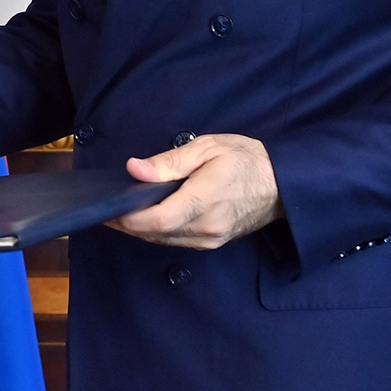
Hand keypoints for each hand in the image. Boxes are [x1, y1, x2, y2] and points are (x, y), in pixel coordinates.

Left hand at [109, 134, 283, 248]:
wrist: (283, 183)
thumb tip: (134, 169)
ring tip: (121, 212)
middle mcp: (207, 227)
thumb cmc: (245, 159)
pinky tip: (147, 218)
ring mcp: (211, 238)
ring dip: (140, 229)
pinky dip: (158, 231)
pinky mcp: (214, 241)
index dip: (127, 218)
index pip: (156, 220)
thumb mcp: (207, 148)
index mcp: (204, 200)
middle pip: (155, 233)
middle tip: (106, 209)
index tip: (107, 208)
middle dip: (127, 224)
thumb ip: (169, 162)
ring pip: (164, 240)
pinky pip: (177, 241)